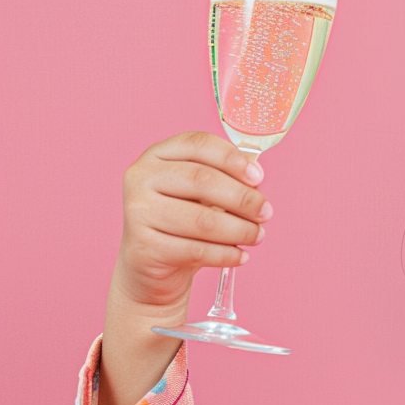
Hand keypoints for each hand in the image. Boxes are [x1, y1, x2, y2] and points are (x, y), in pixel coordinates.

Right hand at [110, 131, 273, 311]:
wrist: (151, 260)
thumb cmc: (183, 216)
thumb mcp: (202, 191)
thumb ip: (227, 176)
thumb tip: (256, 172)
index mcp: (158, 154)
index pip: (198, 144)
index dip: (232, 158)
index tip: (258, 177)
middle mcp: (141, 177)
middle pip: (202, 180)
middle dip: (243, 198)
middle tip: (266, 212)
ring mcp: (138, 212)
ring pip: (202, 220)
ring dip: (240, 230)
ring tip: (258, 236)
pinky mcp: (143, 247)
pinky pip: (195, 250)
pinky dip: (226, 254)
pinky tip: (241, 256)